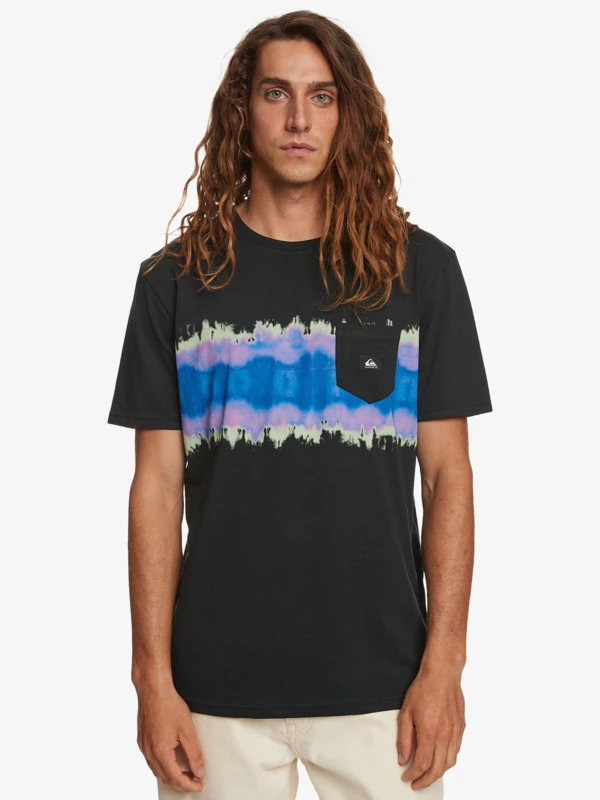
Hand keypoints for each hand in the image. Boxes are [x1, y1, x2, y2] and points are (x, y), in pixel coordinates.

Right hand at [136, 680, 204, 792]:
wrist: (153, 689)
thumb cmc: (169, 705)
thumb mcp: (187, 730)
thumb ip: (193, 753)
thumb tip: (198, 771)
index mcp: (160, 752)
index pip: (175, 778)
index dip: (189, 785)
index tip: (199, 785)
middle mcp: (149, 752)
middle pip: (165, 778)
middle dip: (181, 782)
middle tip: (195, 779)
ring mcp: (144, 747)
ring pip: (157, 771)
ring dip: (171, 775)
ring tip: (186, 771)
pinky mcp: (142, 741)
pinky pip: (152, 761)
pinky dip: (163, 765)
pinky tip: (172, 759)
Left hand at [396, 666, 465, 789]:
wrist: (442, 673)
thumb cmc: (423, 689)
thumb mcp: (406, 712)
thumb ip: (404, 738)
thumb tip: (403, 758)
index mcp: (430, 733)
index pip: (422, 764)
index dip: (413, 774)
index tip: (406, 777)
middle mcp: (445, 736)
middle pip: (438, 769)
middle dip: (426, 780)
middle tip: (417, 783)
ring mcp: (455, 732)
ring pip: (450, 762)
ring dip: (439, 772)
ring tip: (428, 774)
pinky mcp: (461, 727)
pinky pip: (456, 750)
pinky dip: (448, 760)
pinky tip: (440, 758)